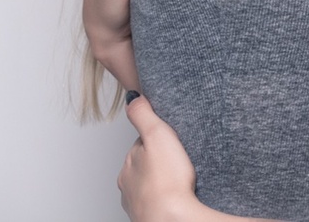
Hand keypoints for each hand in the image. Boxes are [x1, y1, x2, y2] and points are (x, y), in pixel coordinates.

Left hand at [119, 95, 202, 221]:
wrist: (172, 219)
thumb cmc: (166, 182)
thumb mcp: (156, 135)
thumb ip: (143, 114)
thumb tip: (133, 97)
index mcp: (128, 164)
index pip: (141, 144)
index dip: (157, 139)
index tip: (171, 139)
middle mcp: (128, 185)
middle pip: (144, 165)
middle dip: (158, 161)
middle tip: (178, 159)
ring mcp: (138, 204)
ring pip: (150, 185)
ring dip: (161, 181)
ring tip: (180, 177)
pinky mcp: (150, 217)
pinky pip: (158, 202)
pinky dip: (165, 198)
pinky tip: (178, 195)